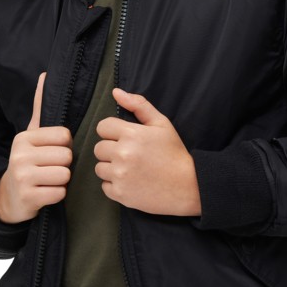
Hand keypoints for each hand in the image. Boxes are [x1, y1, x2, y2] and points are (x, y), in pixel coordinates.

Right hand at [0, 72, 73, 223]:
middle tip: (51, 168)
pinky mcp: (28, 197)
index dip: (64, 146)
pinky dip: (57, 195)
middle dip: (64, 165)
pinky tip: (45, 193)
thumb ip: (40, 106)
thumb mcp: (31, 134)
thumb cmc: (27, 162)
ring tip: (48, 181)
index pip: (64, 135)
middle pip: (67, 156)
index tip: (52, 152)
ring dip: (62, 181)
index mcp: (24, 137)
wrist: (7, 197)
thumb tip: (45, 73)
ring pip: (65, 175)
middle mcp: (20, 154)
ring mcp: (22, 177)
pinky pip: (60, 193)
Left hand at [94, 88, 202, 216]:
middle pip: (98, 148)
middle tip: (130, 155)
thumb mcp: (161, 124)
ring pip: (99, 167)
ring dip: (111, 168)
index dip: (113, 132)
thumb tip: (116, 92)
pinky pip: (105, 186)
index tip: (126, 138)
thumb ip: (138, 105)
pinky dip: (115, 185)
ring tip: (130, 169)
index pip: (102, 127)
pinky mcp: (120, 194)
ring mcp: (120, 176)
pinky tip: (131, 182)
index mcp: (131, 134)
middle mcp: (122, 154)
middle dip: (112, 150)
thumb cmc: (174, 153)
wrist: (188, 186)